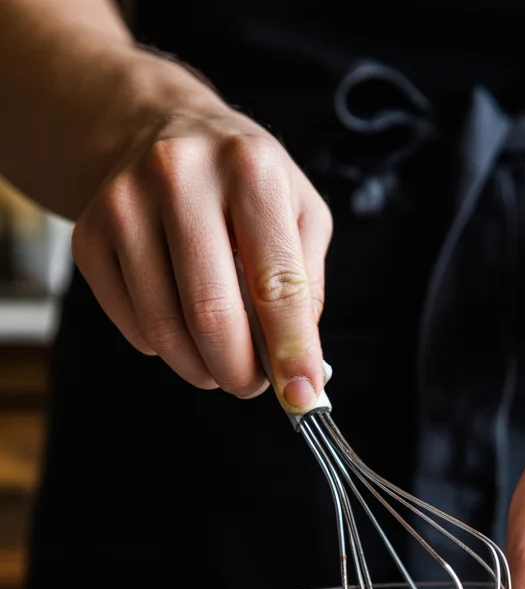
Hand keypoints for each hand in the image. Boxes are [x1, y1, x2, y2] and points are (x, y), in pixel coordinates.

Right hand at [72, 108, 331, 411]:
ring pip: (164, 328)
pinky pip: (132, 325)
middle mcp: (180, 175)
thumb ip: (306, 287)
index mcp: (250, 169)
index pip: (276, 283)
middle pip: (211, 314)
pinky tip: (181, 327)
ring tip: (222, 361)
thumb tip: (300, 367)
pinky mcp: (89, 234)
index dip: (291, 351)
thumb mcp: (300, 212)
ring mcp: (124, 203)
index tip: (301, 395)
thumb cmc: (243, 183)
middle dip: (240, 371)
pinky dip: (164, 347)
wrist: (160, 129)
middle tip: (254, 384)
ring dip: (201, 367)